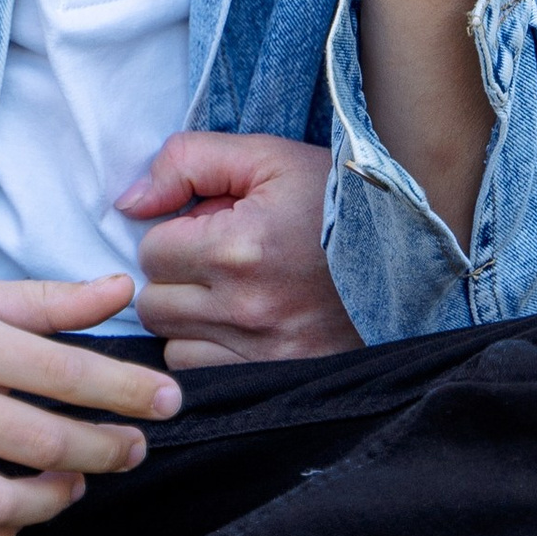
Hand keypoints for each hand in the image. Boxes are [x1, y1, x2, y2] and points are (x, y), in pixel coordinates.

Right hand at [0, 271, 178, 535]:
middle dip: (107, 449)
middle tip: (134, 448)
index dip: (127, 391)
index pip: (62, 370)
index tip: (170, 401)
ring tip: (76, 481)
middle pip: (42, 441)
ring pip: (2, 504)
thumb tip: (123, 288)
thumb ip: (48, 300)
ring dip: (57, 499)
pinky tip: (18, 517)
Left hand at [115, 130, 360, 367]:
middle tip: (215, 263)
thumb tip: (129, 202)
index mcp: (240, 247)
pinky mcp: (277, 379)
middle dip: (176, 279)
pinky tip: (240, 328)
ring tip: (229, 297)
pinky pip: (205, 377)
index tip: (208, 231)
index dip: (174, 235)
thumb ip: (188, 161)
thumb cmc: (333, 200)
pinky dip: (211, 354)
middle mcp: (247, 307)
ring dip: (189, 322)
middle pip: (155, 303)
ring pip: (174, 346)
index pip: (153, 251)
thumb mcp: (266, 157)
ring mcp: (263, 351)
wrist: (407, 253)